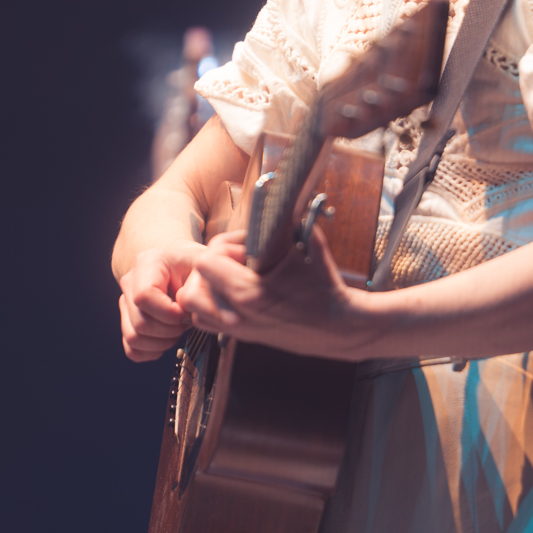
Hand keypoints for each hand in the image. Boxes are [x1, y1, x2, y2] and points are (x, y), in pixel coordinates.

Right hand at [118, 241, 202, 362]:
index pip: (144, 296)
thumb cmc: (194, 265)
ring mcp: (126, 303)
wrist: (181, 264)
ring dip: (161, 342)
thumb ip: (203, 284)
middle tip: (186, 322)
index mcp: (148, 264)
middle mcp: (131, 282)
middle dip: (169, 331)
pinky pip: (131, 348)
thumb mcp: (204, 265)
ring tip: (178, 329)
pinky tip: (167, 340)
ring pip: (134, 337)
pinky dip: (151, 351)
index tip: (186, 313)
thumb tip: (194, 311)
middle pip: (140, 322)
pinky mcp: (127, 320)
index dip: (168, 313)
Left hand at [176, 228, 372, 359]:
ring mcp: (239, 328)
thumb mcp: (309, 244)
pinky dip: (210, 308)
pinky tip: (231, 296)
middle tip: (230, 263)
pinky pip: (207, 324)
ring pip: (195, 309)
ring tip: (226, 279)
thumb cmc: (326, 287)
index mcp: (249, 291)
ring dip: (204, 290)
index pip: (205, 263)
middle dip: (206, 271)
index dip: (220, 248)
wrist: (341, 327)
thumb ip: (287, 220)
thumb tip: (276, 195)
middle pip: (192, 290)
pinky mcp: (244, 337)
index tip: (242, 247)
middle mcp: (238, 314)